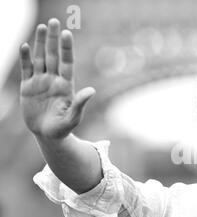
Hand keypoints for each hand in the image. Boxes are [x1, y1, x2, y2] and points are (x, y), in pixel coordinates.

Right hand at [19, 18, 94, 139]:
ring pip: (40, 58)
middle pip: (53, 56)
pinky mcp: (28, 87)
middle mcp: (54, 80)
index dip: (67, 49)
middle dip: (54, 40)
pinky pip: (26, 69)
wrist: (48, 135)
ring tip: (43, 27)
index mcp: (66, 85)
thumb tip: (91, 91)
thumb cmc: (63, 127)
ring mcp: (40, 82)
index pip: (67, 63)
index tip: (67, 34)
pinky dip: (25, 58)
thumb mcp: (73, 117)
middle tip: (54, 22)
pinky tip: (25, 46)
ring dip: (41, 43)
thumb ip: (80, 104)